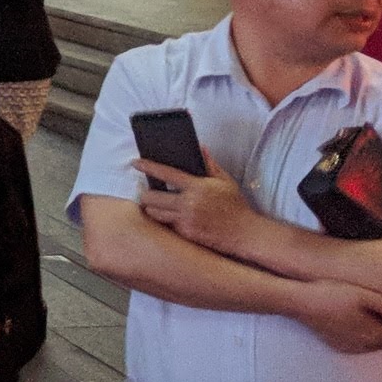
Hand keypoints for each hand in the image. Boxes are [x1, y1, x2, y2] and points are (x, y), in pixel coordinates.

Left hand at [133, 153, 261, 256]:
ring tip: (152, 205)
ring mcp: (186, 220)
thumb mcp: (225, 181)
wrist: (245, 233)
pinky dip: (165, 221)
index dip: (147, 167)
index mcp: (196, 187)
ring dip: (151, 209)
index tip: (135, 163)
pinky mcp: (186, 234)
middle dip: (146, 195)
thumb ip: (210, 164)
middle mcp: (188, 203)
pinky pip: (167, 226)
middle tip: (145, 192)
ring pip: (155, 213)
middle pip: (152, 197)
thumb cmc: (236, 206)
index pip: (165, 173)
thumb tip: (201, 148)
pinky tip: (168, 218)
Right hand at [293, 278, 381, 354]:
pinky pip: (359, 342)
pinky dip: (360, 331)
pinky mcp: (338, 345)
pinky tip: (348, 314)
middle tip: (381, 306)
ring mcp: (350, 347)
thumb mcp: (363, 294)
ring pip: (375, 343)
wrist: (298, 301)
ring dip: (375, 329)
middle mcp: (365, 346)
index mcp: (374, 334)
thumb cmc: (331, 293)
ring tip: (363, 307)